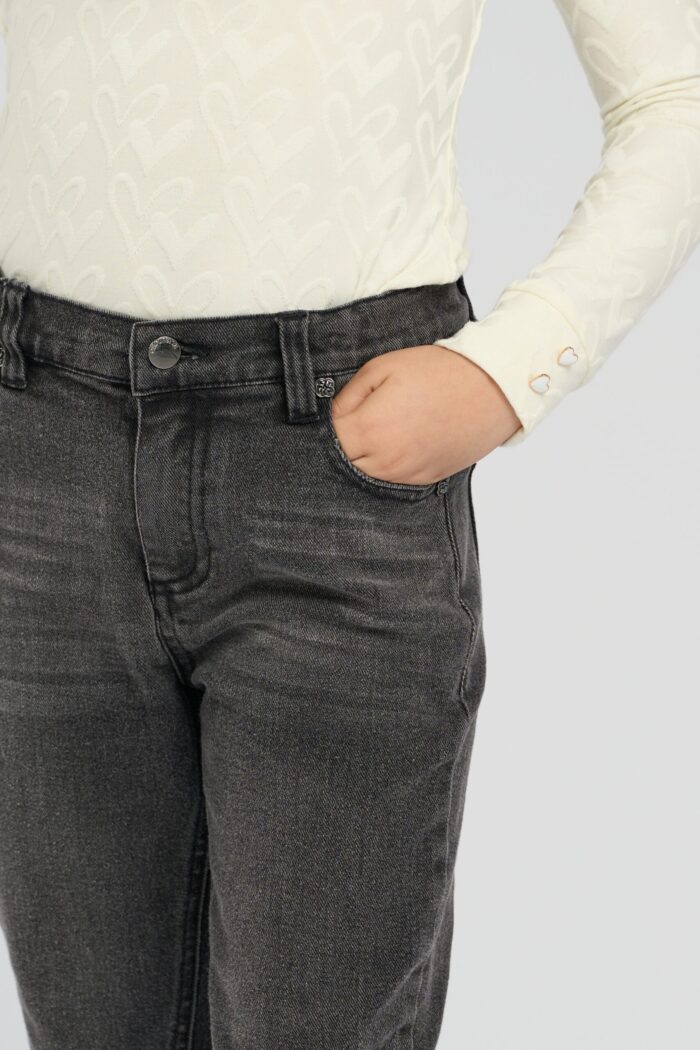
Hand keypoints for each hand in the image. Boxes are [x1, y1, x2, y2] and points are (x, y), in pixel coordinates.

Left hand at [330, 344, 521, 484]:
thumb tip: (331, 418)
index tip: (328, 418)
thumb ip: (348, 396)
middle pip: (342, 465)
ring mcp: (407, 475)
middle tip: (352, 423)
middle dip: (341, 446)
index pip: (327, 442)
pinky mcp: (425, 480)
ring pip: (365, 477)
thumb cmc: (437, 371)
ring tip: (377, 432)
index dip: (322, 429)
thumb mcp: (381, 368)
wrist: (492, 388)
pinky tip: (396, 443)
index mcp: (370, 431)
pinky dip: (387, 466)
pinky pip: (392, 480)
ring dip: (362, 459)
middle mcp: (386, 461)